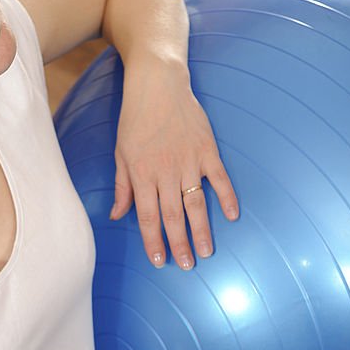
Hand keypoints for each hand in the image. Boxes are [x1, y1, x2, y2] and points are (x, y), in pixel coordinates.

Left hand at [110, 60, 238, 269]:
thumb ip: (122, 187)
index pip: (148, 216)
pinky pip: (219, 178)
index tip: (159, 261)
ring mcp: (189, 160)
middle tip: (186, 266)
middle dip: (179, 244)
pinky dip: (227, 196)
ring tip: (206, 252)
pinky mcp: (207, 149)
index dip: (153, 241)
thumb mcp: (121, 153)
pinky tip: (232, 215)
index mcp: (142, 174)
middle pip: (173, 216)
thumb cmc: (135, 120)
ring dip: (201, 229)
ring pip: (196, 203)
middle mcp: (166, 171)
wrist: (157, 84)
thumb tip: (117, 215)